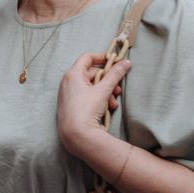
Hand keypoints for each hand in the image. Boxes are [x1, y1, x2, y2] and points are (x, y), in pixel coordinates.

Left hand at [55, 49, 129, 163]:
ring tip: (114, 102)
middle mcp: (67, 82)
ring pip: (91, 86)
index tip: (114, 61)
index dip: (102, 57)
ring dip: (105, 92)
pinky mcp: (71, 105)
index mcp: (73, 74)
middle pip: (92, 73)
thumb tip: (126, 63)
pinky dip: (98, 99)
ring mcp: (68, 94)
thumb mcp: (103, 90)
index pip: (87, 58)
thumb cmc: (86, 110)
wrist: (76, 135)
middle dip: (108, 81)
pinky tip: (108, 108)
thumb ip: (115, 75)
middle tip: (118, 89)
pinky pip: (86, 96)